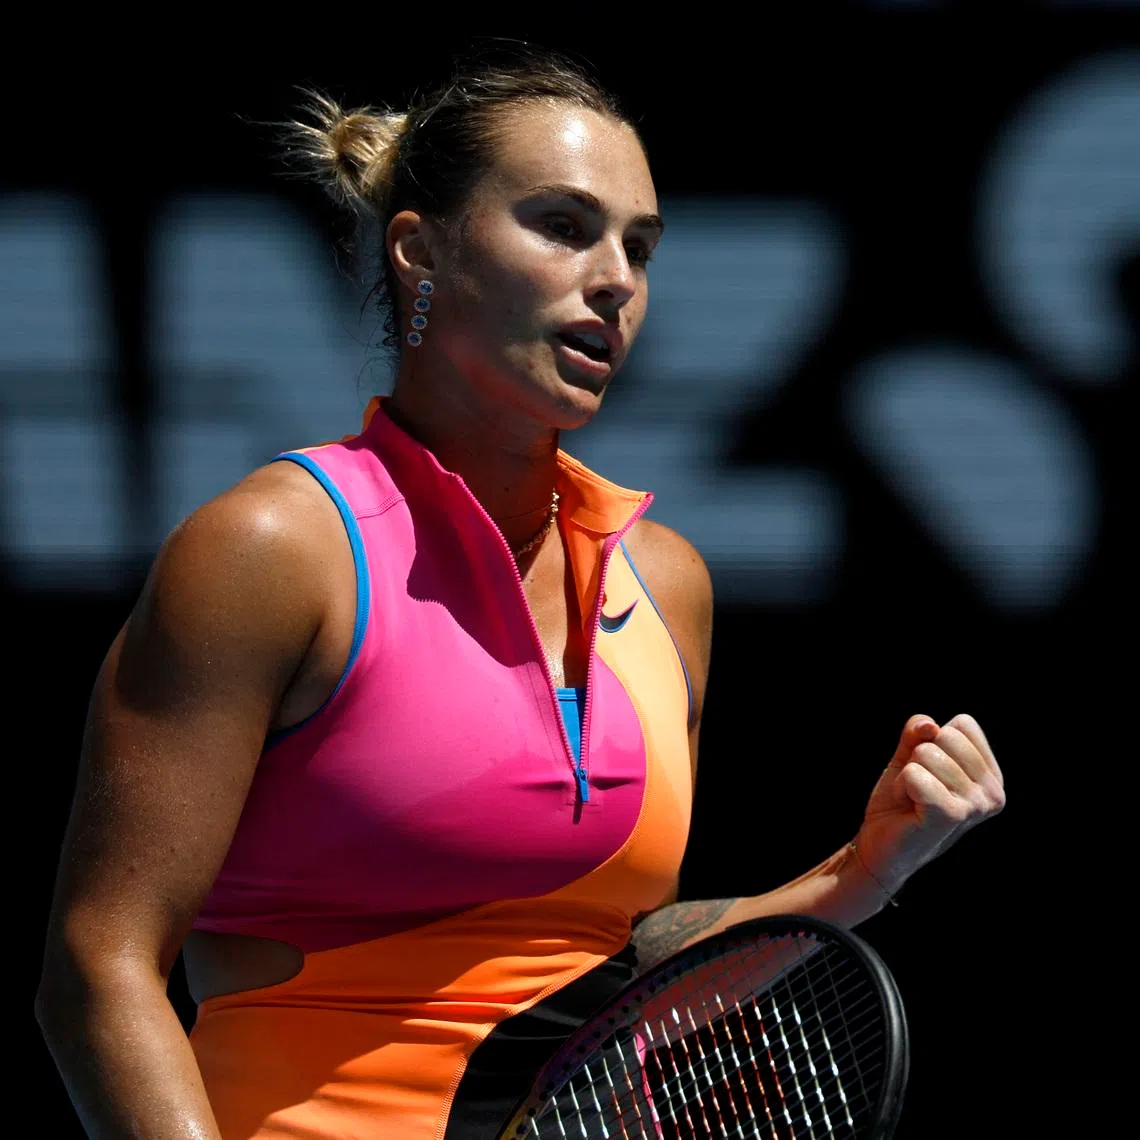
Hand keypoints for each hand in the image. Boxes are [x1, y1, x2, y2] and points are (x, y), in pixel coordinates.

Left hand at [855, 714, 1005, 895]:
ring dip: (907, 775)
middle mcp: (992, 793)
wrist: (880, 845)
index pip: (964, 724)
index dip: (932, 741)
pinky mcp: (952, 816)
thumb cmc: (900, 801)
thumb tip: (930, 726)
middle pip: (945, 735)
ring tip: (914, 801)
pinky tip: (909, 809)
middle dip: (918, 758)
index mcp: (991, 776)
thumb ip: (918, 731)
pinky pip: (915, 774)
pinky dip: (900, 786)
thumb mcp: (909, 756)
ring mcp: (976, 806)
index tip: (928, 772)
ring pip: (926, 753)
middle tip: (918, 788)